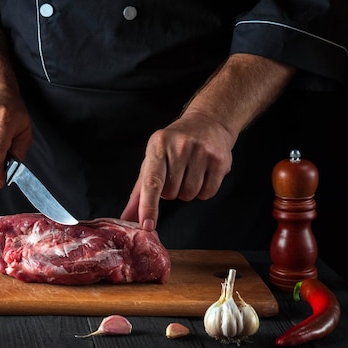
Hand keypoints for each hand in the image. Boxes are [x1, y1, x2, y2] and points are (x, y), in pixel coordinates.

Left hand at [120, 111, 233, 229]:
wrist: (208, 122)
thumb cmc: (173, 145)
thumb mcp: (152, 160)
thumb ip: (139, 192)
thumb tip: (127, 218)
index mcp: (158, 145)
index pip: (151, 182)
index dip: (148, 206)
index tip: (146, 225)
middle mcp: (180, 147)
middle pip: (171, 194)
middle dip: (171, 191)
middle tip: (175, 173)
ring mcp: (202, 152)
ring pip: (190, 195)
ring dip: (187, 191)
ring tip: (189, 172)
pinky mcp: (220, 160)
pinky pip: (207, 193)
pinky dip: (203, 191)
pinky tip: (202, 174)